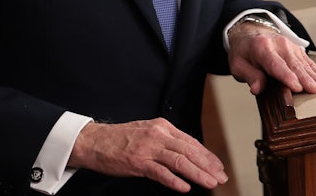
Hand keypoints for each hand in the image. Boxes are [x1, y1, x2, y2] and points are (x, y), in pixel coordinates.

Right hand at [69, 119, 227, 192]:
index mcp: (164, 127)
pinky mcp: (137, 162)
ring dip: (197, 173)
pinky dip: (174, 180)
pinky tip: (185, 187)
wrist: (95, 141)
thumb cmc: (121, 139)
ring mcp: (148, 148)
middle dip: (208, 165)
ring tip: (210, 183)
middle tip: (220, 177)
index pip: (191, 142)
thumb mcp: (149, 132)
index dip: (207, 155)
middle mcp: (159, 134)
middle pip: (189, 150)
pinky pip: (160, 172)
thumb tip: (188, 154)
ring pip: (179, 161)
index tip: (218, 166)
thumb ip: (167, 141)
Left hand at [227, 23, 315, 95]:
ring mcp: (289, 45)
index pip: (276, 64)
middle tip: (315, 90)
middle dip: (306, 78)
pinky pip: (307, 61)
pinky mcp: (296, 49)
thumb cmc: (244, 51)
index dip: (287, 76)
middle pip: (293, 64)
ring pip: (303, 62)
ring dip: (314, 75)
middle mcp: (278, 44)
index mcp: (261, 48)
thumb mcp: (238, 64)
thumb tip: (257, 89)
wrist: (250, 33)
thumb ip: (249, 76)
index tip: (297, 87)